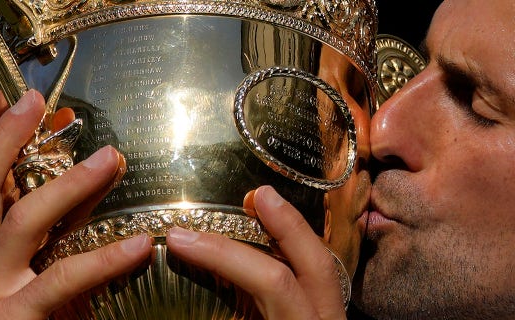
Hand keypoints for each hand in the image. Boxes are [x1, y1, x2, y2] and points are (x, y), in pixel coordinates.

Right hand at [0, 89, 151, 318]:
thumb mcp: (44, 275)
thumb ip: (62, 236)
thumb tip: (92, 188)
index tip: (3, 100)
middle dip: (3, 141)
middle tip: (33, 101)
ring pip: (20, 225)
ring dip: (66, 185)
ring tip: (112, 157)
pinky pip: (63, 282)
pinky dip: (104, 259)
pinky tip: (142, 242)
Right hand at [166, 185, 346, 319]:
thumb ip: (226, 315)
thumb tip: (185, 291)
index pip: (273, 281)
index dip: (224, 255)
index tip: (180, 239)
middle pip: (315, 261)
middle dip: (286, 223)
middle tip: (254, 195)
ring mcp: (335, 319)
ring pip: (325, 265)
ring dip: (294, 231)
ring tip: (266, 204)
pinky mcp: (331, 319)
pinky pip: (320, 278)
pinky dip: (297, 253)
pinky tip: (276, 241)